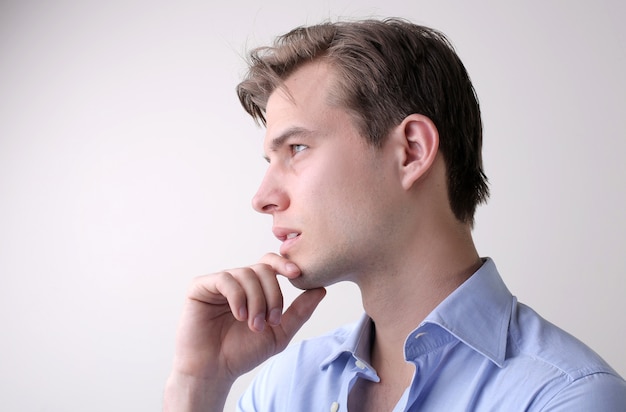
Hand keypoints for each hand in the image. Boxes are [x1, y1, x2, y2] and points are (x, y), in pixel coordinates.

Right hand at [164, 253, 325, 410]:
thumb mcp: (279, 333)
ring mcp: (218, 283)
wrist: (214, 371)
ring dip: (256, 301)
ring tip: (254, 324)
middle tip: (271, 321)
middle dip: (272, 295)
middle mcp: (237, 282)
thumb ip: (299, 311)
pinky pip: (225, 279)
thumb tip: (322, 289)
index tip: (298, 274)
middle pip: (263, 268)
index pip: (271, 264)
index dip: (285, 264)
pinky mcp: (200, 287)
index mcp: (254, 288)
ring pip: (246, 274)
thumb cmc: (242, 353)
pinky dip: (237, 297)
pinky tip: (240, 316)